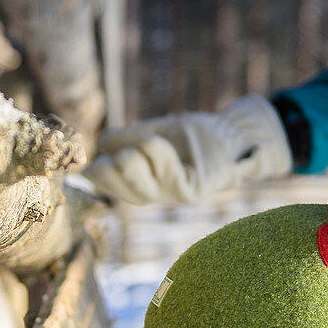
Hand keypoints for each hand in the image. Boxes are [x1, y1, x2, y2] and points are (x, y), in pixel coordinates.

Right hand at [83, 94, 291, 205]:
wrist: (230, 136)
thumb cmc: (191, 134)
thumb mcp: (152, 132)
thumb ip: (126, 138)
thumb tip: (99, 145)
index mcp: (134, 181)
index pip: (100, 179)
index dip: (96, 165)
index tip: (105, 154)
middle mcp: (148, 194)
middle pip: (111, 179)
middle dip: (115, 158)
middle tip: (133, 150)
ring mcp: (167, 195)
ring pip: (133, 172)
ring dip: (139, 151)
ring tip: (153, 142)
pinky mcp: (188, 193)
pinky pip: (163, 171)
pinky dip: (158, 151)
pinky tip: (164, 144)